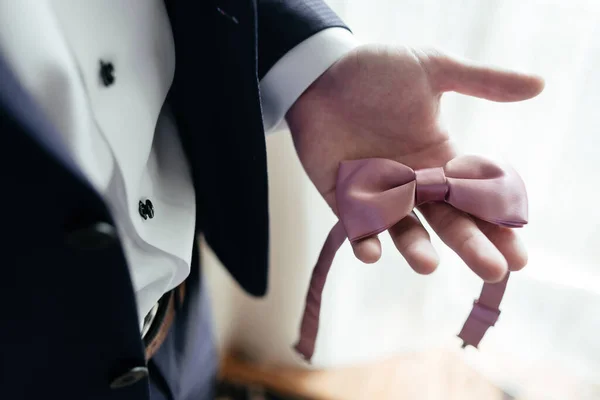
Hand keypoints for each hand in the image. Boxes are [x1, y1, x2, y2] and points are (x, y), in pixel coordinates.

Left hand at [286, 45, 543, 282]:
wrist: (320, 72)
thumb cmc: (375, 70)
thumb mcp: (433, 69)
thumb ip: (483, 82)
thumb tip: (539, 84)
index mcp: (439, 157)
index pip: (477, 197)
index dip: (499, 224)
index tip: (520, 255)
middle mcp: (413, 181)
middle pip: (448, 221)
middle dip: (471, 246)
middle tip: (493, 272)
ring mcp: (377, 193)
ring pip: (403, 229)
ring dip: (416, 248)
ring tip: (428, 264)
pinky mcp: (342, 197)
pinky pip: (356, 225)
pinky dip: (363, 240)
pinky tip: (372, 252)